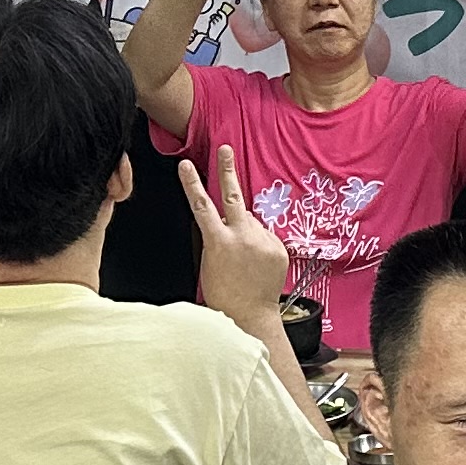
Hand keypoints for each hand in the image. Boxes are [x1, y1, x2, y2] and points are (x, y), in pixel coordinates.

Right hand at [184, 145, 295, 327]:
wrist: (251, 315)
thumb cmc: (225, 293)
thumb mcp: (210, 262)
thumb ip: (219, 236)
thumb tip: (228, 219)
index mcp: (219, 242)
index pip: (202, 206)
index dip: (192, 184)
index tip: (187, 165)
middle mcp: (243, 237)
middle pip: (234, 196)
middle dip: (227, 171)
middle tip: (226, 150)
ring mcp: (263, 242)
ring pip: (251, 222)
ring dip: (246, 230)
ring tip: (244, 257)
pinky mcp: (278, 248)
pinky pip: (265, 236)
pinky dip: (259, 242)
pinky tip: (255, 261)